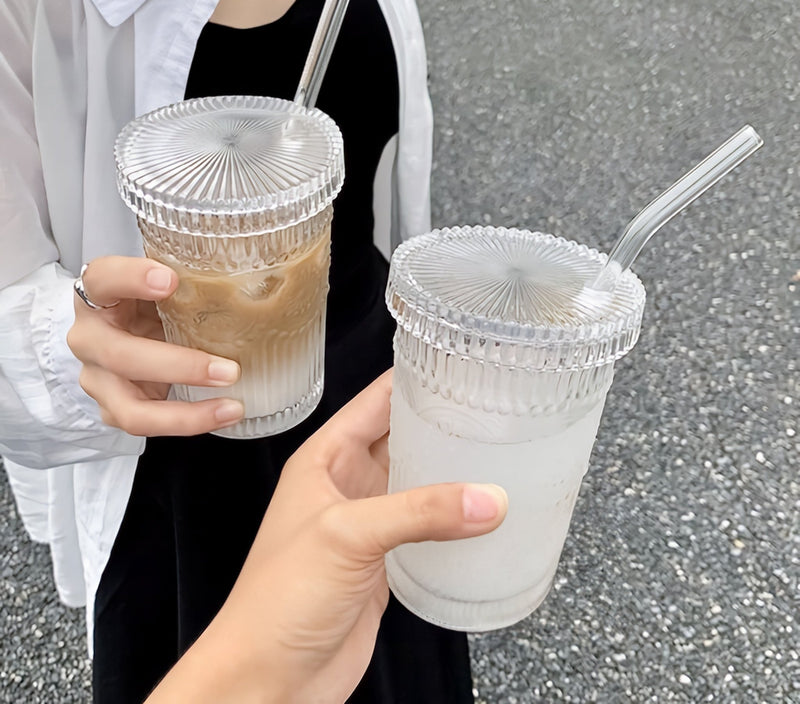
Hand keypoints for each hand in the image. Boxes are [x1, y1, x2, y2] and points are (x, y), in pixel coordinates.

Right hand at [67, 256, 243, 435]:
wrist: (129, 328)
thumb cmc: (153, 301)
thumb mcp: (167, 282)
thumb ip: (192, 278)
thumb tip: (256, 275)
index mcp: (99, 294)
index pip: (103, 279)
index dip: (132, 278)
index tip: (170, 280)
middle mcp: (90, 337)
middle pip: (120, 355)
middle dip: (178, 366)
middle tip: (229, 370)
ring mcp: (98, 378)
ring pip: (130, 407)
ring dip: (185, 413)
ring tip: (232, 406)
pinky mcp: (114, 407)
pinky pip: (147, 424)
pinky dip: (188, 422)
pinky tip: (224, 413)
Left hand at [145, 371, 507, 703]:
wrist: (268, 680)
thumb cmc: (277, 601)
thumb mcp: (346, 537)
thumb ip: (418, 512)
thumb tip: (485, 498)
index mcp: (325, 459)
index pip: (375, 401)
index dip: (413, 379)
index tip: (458, 364)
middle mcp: (346, 484)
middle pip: (402, 437)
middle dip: (442, 422)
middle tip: (493, 408)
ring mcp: (367, 524)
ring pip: (418, 481)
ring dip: (452, 470)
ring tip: (499, 452)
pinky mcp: (384, 562)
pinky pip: (425, 526)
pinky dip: (453, 517)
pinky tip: (483, 513)